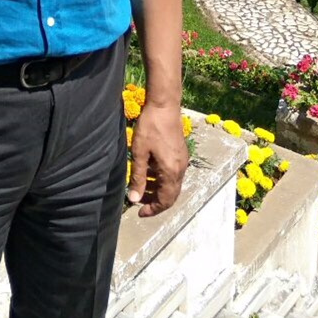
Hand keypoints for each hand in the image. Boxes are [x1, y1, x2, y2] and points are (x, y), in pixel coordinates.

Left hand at [127, 103, 187, 217]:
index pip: (165, 201)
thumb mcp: (139, 153)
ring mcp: (183, 161)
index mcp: (171, 172)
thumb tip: (134, 198)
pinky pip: (173, 174)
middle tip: (139, 201)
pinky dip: (162, 179)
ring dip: (158, 189)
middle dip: (155, 201)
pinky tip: (150, 171)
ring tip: (142, 186)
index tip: (139, 212)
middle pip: (171, 195)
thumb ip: (138, 177)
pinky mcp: (181, 154)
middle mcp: (180, 169)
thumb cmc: (150, 127)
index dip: (152, 210)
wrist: (164, 106)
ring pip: (172, 184)